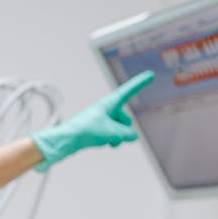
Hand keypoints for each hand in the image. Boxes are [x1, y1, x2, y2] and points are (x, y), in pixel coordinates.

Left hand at [31, 70, 155, 171]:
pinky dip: (111, 140)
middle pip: (125, 120)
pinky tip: (104, 143)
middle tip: (111, 134)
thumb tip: (132, 136)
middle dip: (123, 130)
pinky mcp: (99, 129)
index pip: (129, 91)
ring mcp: (103, 120)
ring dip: (117, 137)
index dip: (140, 83)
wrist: (67, 140)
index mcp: (109, 103)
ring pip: (120, 130)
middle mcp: (106, 109)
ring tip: (105, 139)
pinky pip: (113, 136)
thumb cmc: (85, 130)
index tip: (150, 75)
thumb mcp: (112, 132)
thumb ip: (127, 134)